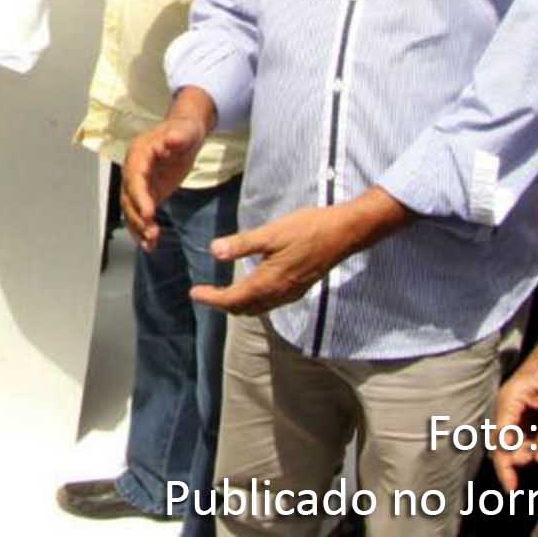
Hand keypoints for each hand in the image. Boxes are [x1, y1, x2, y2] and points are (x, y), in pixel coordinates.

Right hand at [122, 114, 206, 248]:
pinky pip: (140, 213)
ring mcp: (139, 182)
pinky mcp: (147, 192)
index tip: (148, 213)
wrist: (185, 133)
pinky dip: (142, 229)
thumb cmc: (185, 130)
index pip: (135, 176)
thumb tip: (170, 140)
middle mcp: (134, 168)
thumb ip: (178, 137)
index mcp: (140, 152)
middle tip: (152, 234)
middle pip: (128, 196)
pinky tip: (150, 244)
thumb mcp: (186, 131)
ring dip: (138, 227)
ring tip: (151, 243)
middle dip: (138, 217)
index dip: (139, 196)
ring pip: (131, 208)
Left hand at [191, 201, 377, 314]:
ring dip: (238, 304)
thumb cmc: (307, 229)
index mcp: (268, 282)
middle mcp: (279, 293)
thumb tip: (213, 251)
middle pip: (244, 308)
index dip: (211, 298)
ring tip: (223, 292)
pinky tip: (253, 287)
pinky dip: (255, 300)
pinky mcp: (299, 287)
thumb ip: (242, 244)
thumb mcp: (271, 233)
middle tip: (204, 293)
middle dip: (222, 303)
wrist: (343, 233)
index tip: (193, 293)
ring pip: (258, 308)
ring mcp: (291, 293)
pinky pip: (271, 303)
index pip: (232, 299)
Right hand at [492, 329, 537, 490]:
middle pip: (506, 443)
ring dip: (531, 450)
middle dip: (521, 459)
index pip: (500, 442)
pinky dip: (537, 441)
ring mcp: (518, 405)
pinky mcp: (529, 405)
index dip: (504, 468)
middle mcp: (508, 405)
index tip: (512, 489)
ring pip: (518, 438)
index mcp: (509, 402)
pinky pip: (527, 430)